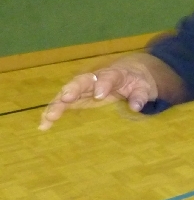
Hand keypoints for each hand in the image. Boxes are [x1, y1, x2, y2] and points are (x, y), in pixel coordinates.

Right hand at [39, 60, 157, 130]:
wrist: (129, 73)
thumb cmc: (137, 81)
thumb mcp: (144, 87)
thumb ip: (141, 96)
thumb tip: (136, 107)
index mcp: (115, 74)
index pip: (109, 77)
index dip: (103, 84)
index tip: (99, 95)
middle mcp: (96, 79)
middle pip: (82, 81)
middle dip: (73, 89)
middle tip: (66, 98)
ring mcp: (84, 87)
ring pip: (68, 92)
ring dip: (58, 103)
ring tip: (49, 116)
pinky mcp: (77, 97)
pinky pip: (63, 103)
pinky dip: (53, 112)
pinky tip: (44, 125)